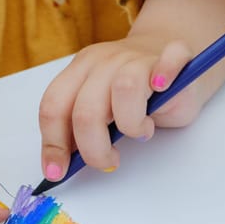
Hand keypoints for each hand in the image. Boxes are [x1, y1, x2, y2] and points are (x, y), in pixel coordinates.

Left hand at [38, 35, 199, 178]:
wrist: (161, 51)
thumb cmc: (131, 90)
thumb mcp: (100, 108)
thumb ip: (82, 127)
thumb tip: (64, 163)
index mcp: (79, 72)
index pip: (53, 108)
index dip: (53, 144)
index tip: (57, 171)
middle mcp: (103, 61)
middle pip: (86, 110)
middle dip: (94, 149)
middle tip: (108, 162)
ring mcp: (136, 57)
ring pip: (124, 88)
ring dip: (131, 124)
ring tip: (139, 132)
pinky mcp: (171, 55)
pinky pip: (170, 59)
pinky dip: (166, 74)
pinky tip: (163, 89)